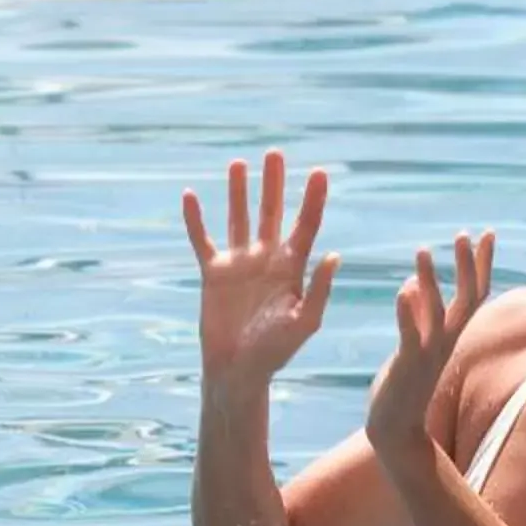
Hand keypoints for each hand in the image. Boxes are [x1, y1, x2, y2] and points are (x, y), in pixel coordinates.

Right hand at [181, 150, 339, 385]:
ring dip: (239, 192)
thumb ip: (319, 290)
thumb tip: (335, 255)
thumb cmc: (275, 353)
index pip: (306, 225)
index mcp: (293, 269)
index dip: (313, 199)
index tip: (320, 172)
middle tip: (275, 154)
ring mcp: (239, 264)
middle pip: (272, 212)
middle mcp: (267, 259)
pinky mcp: (213, 273)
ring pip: (239, 218)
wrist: (238, 371)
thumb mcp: (304, 323)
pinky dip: (195, 219)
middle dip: (274, 184)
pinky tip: (190, 195)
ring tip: (238, 163)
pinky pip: (202, 240)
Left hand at [365, 230, 493, 463]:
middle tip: (464, 234)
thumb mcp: (413, 344)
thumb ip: (417, 315)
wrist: (396, 430)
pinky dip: (407, 313)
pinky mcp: (408, 365)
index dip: (482, 263)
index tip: (487, 232)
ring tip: (422, 251)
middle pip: (468, 298)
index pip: (475, 293)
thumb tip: (414, 283)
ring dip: (431, 280)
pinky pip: (411, 335)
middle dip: (468, 266)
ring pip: (437, 312)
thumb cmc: (404, 386)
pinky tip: (402, 289)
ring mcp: (429, 354)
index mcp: (450, 335)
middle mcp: (446, 341)